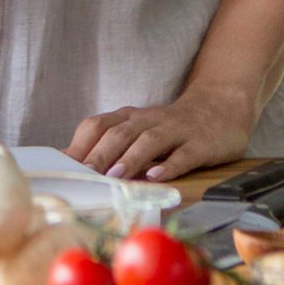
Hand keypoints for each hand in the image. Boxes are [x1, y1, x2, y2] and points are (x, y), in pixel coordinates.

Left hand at [65, 89, 255, 181]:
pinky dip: (169, 166)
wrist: (220, 107)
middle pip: (119, 133)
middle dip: (100, 154)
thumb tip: (70, 162)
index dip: (80, 145)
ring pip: (149, 141)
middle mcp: (148, 121)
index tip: (63, 166)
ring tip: (115, 176)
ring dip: (130, 158)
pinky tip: (156, 177)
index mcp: (128, 118)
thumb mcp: (136, 131)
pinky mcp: (200, 143)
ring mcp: (175, 130)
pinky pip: (184, 154)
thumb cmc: (169, 127)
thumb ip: (107, 144)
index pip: (97, 126)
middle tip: (85, 174)